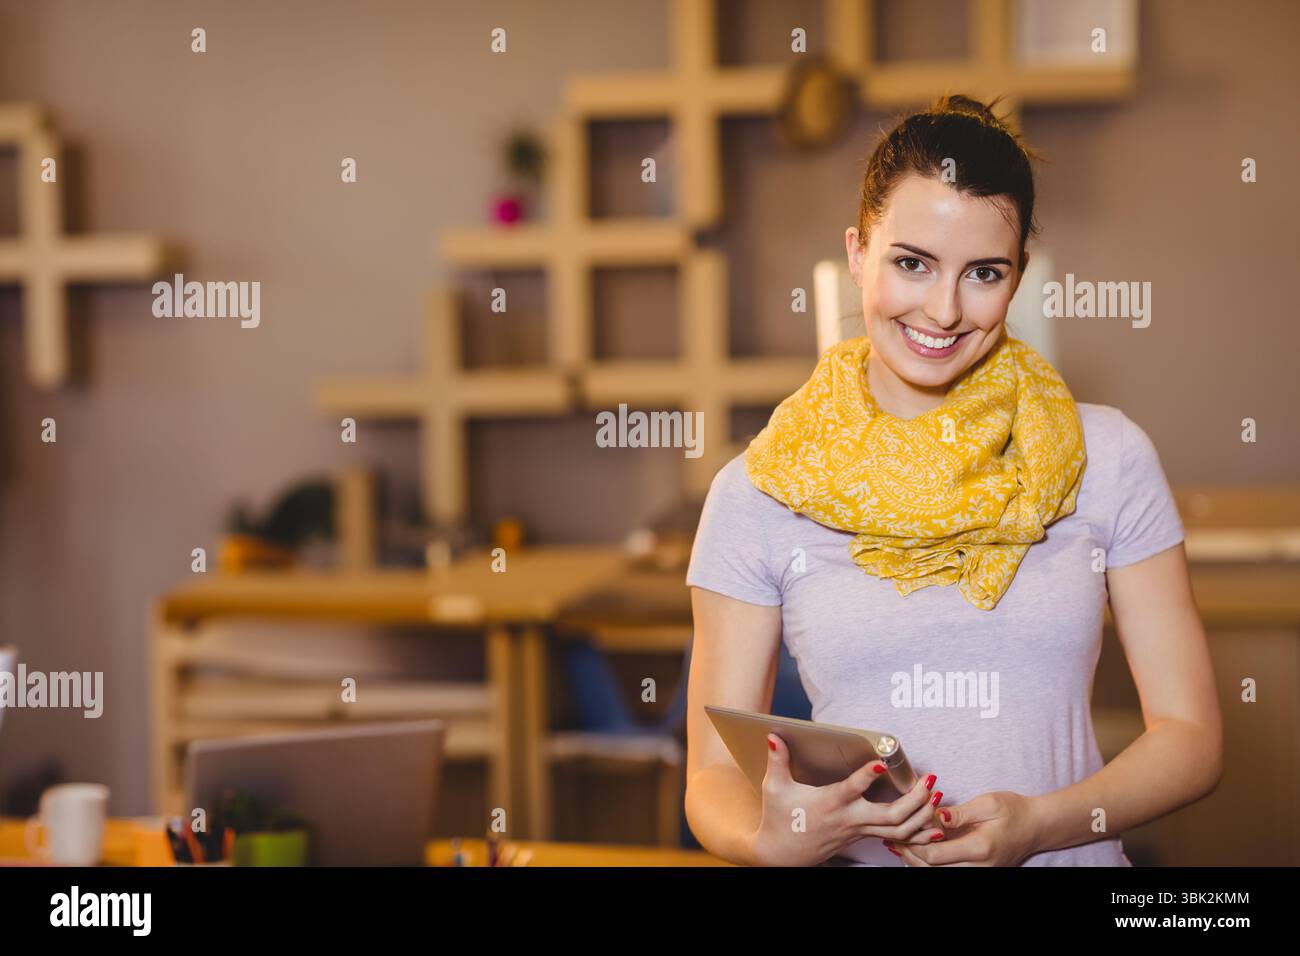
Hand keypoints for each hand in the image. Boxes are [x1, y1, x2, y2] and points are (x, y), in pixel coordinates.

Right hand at [746, 733, 944, 866]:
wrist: (780, 854)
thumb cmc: (779, 819)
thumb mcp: (775, 788)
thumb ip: (778, 760)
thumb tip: (775, 736)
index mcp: (830, 804)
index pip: (852, 790)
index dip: (867, 776)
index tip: (882, 763)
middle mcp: (849, 819)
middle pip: (890, 816)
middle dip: (915, 800)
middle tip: (929, 781)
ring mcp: (858, 831)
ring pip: (899, 830)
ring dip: (922, 815)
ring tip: (937, 796)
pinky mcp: (862, 837)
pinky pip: (897, 838)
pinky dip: (917, 833)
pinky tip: (933, 826)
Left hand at [885, 790, 1041, 866]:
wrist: (1036, 826)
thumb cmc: (1014, 811)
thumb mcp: (987, 804)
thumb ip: (959, 812)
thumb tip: (935, 814)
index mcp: (980, 848)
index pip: (936, 855)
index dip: (913, 843)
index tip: (900, 828)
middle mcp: (979, 866)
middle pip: (932, 868)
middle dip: (909, 853)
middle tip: (891, 837)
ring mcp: (979, 871)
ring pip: (938, 872)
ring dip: (915, 859)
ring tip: (897, 843)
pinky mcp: (976, 870)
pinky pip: (947, 870)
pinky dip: (929, 862)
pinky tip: (915, 850)